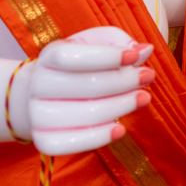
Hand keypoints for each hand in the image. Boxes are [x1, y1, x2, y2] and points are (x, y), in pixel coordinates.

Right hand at [9, 26, 154, 155]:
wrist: (42, 96)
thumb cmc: (77, 65)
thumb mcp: (93, 43)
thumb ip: (118, 42)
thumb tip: (145, 50)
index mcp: (49, 56)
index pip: (71, 57)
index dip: (105, 57)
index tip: (134, 56)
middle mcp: (38, 85)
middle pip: (86, 85)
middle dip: (124, 81)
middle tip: (148, 76)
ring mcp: (38, 115)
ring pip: (85, 115)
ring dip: (121, 107)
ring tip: (143, 98)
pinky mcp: (44, 141)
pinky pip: (72, 144)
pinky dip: (99, 138)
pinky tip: (120, 128)